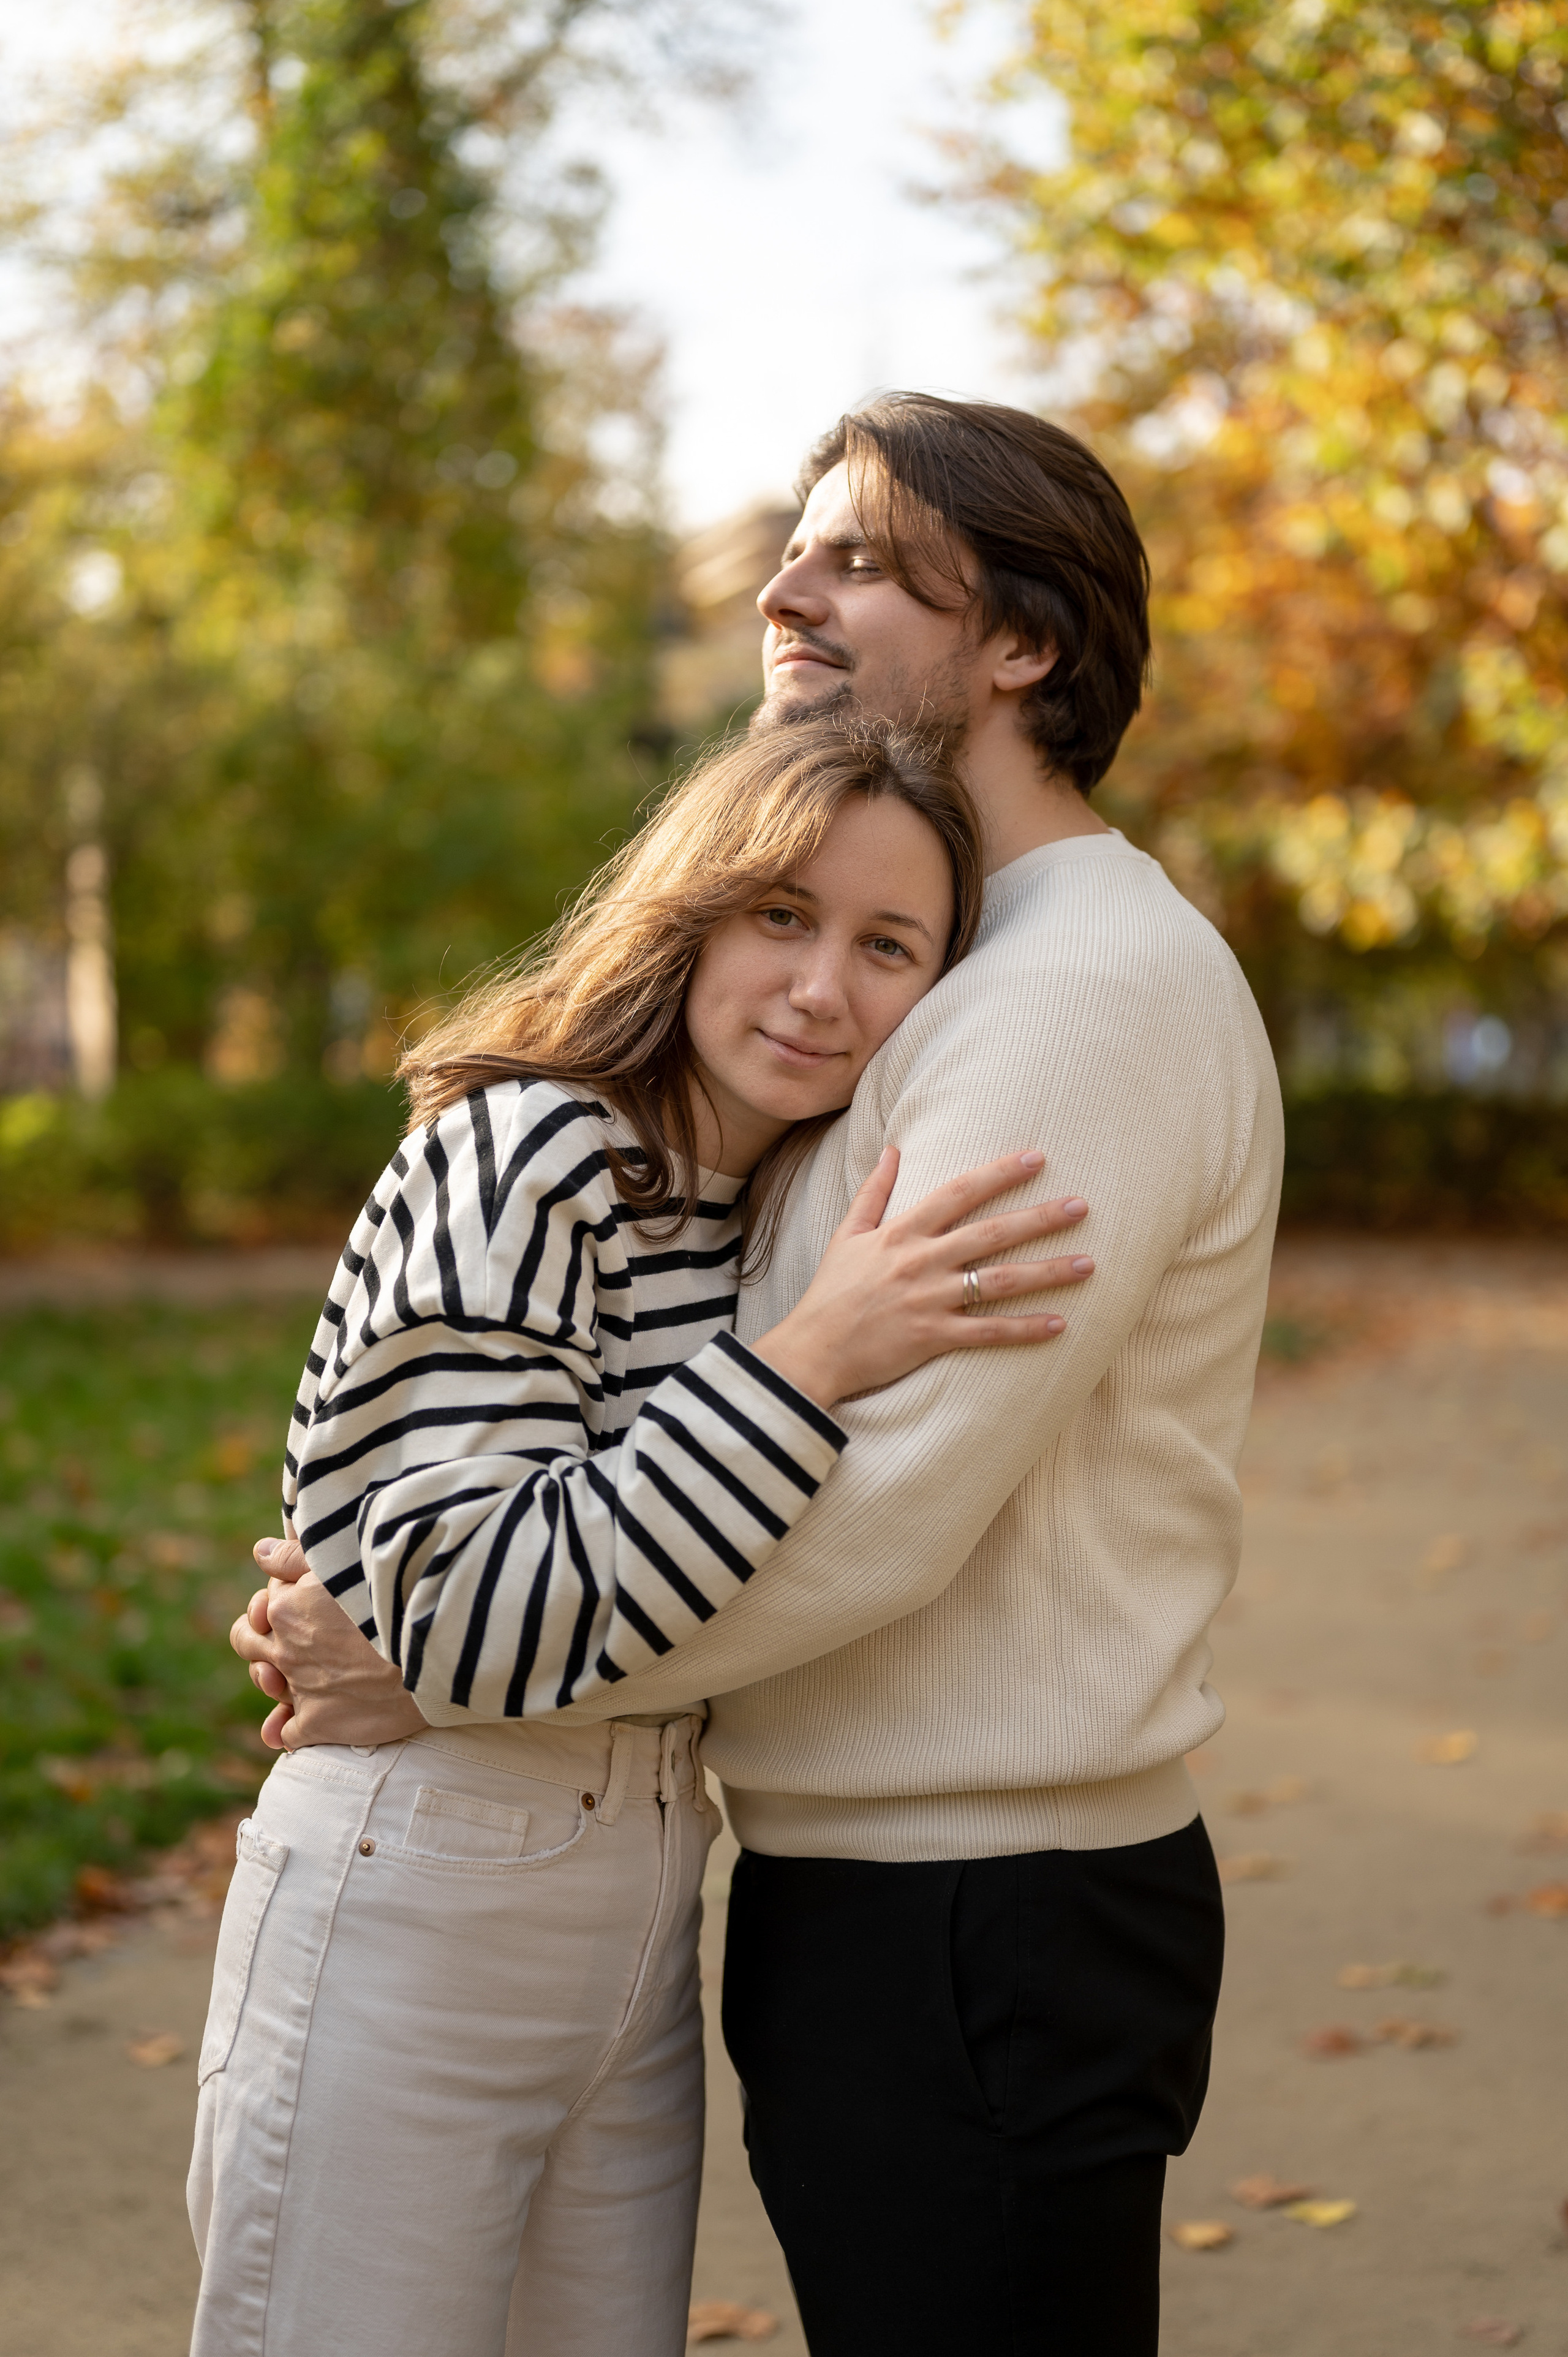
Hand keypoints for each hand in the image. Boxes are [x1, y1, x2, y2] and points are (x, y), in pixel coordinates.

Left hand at [232, 1539, 428, 1750]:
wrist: (435, 1645)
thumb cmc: (396, 1596)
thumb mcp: (343, 1562)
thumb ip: (294, 1557)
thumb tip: (258, 1552)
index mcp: (286, 1607)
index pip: (263, 1602)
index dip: (280, 1601)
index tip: (306, 1603)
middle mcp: (284, 1648)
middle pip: (247, 1642)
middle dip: (260, 1638)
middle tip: (291, 1640)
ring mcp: (299, 1688)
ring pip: (266, 1685)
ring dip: (273, 1681)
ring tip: (295, 1676)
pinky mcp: (318, 1723)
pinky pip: (285, 1733)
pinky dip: (290, 1729)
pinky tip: (307, 1721)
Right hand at [750, 1148, 1091, 1410]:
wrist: (811, 1350)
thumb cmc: (830, 1293)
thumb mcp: (846, 1234)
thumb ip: (874, 1191)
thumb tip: (892, 1148)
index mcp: (901, 1232)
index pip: (959, 1193)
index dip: (1000, 1173)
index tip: (1037, 1158)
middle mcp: (921, 1261)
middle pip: (991, 1233)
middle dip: (1039, 1218)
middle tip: (1082, 1206)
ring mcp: (929, 1300)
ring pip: (1000, 1281)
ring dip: (1047, 1272)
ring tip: (1089, 1263)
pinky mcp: (933, 1337)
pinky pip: (988, 1333)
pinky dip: (1025, 1330)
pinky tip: (1060, 1324)